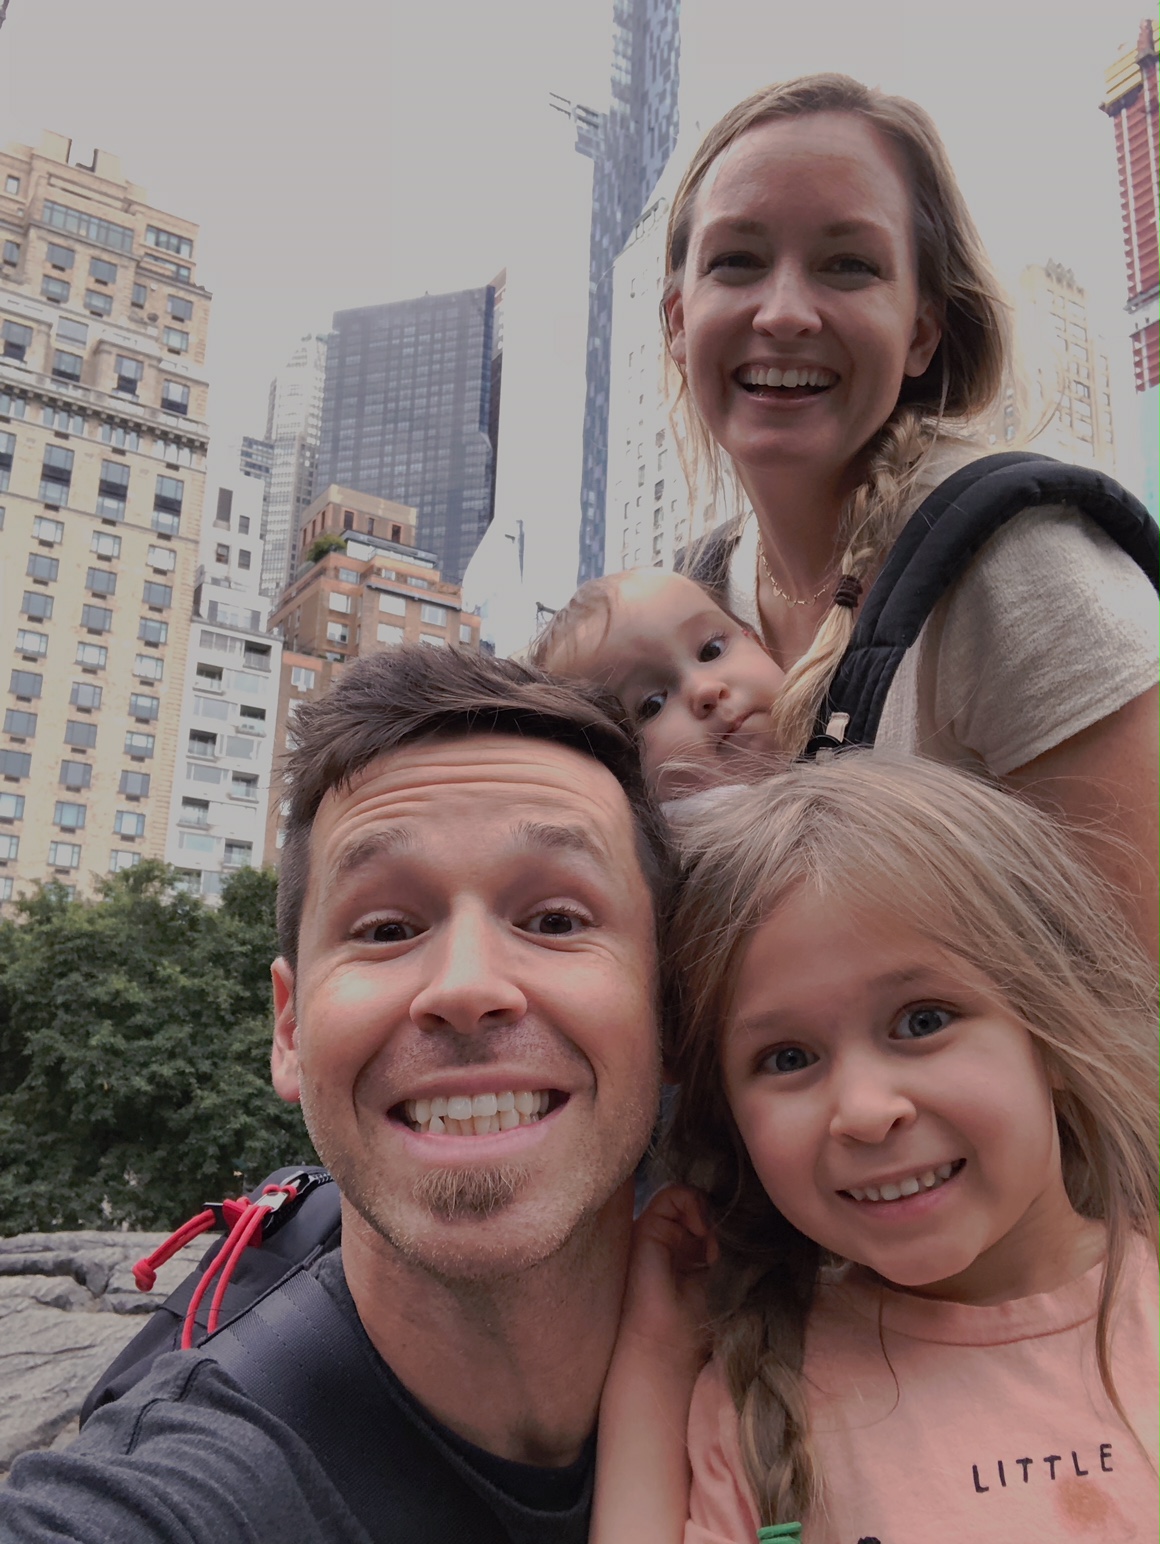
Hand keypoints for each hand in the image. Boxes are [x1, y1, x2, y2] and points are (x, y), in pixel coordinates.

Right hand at [619, 1184, 716, 1369]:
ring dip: (705, 1214)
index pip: (697, 1213)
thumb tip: (725, 1225)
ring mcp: (651, 1230)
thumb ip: (714, 1248)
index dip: (716, 1218)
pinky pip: (671, 1194)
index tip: (726, 1247)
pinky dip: (692, 1204)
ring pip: (683, 1196)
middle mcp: (662, 1237)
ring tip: (710, 1247)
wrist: (665, 1347)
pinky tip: (701, 1233)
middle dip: (712, 1216)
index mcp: (677, 1249)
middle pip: (692, 1203)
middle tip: (719, 1247)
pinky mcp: (646, 1227)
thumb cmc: (690, 1323)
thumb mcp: (713, 1276)